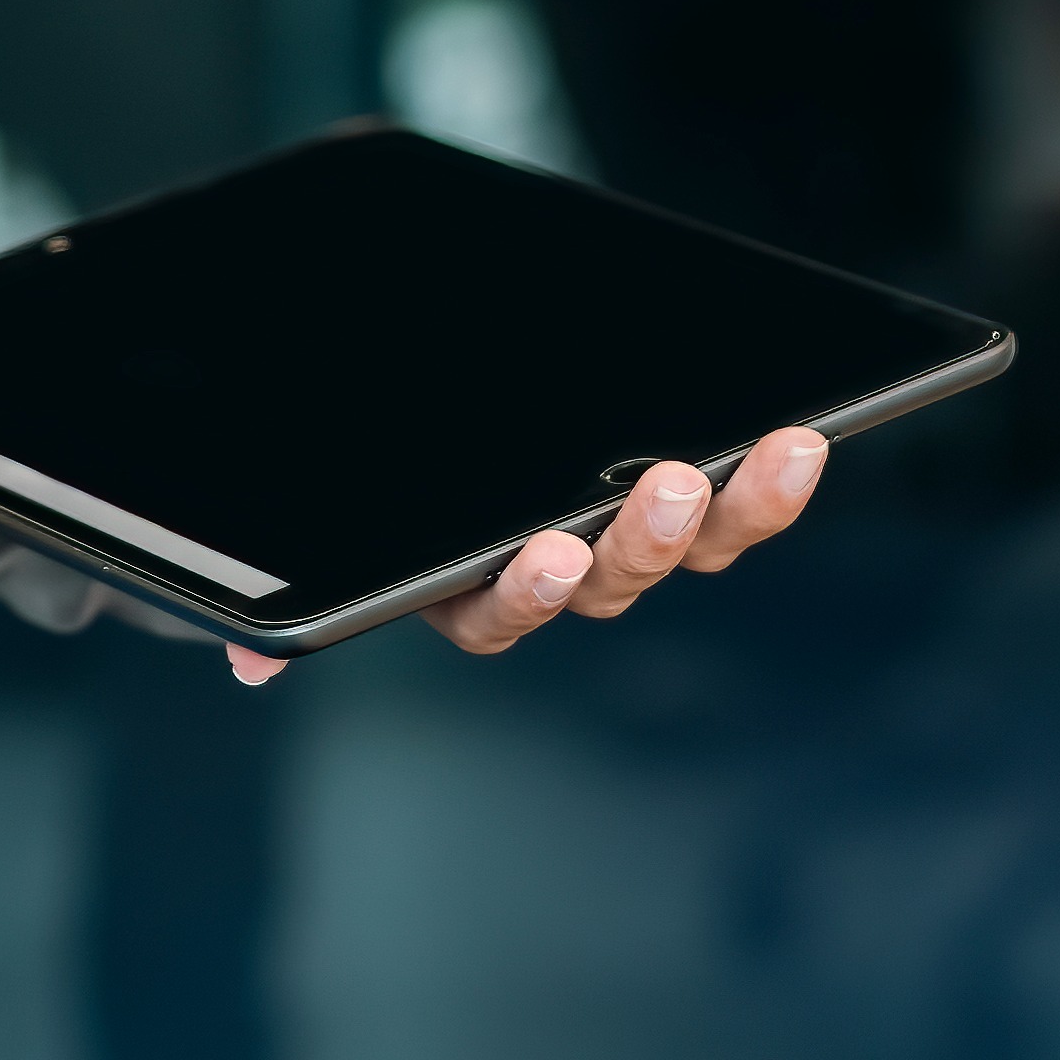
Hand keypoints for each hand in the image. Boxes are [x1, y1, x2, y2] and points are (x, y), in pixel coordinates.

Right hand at [215, 425, 837, 684]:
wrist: (407, 395)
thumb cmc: (365, 472)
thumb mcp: (318, 523)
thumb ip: (281, 591)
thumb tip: (252, 664)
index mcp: (464, 589)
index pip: (495, 613)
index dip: (525, 590)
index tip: (546, 549)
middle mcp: (552, 575)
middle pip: (610, 581)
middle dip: (645, 538)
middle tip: (668, 482)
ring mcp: (625, 539)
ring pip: (690, 546)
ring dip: (736, 509)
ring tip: (778, 454)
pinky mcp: (682, 497)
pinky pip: (737, 508)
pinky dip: (772, 484)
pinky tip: (806, 444)